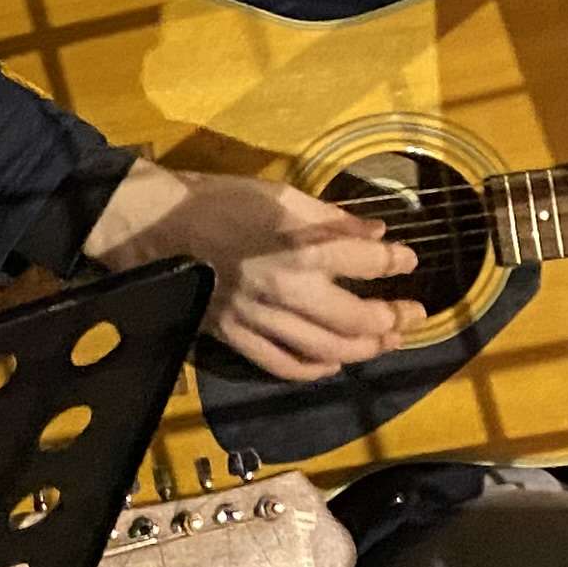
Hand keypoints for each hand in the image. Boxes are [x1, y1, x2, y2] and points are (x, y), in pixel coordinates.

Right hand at [86, 160, 415, 385]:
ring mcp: (259, 319)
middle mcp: (286, 290)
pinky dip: (313, 370)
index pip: (366, 260)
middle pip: (355, 319)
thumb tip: (376, 230)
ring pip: (325, 349)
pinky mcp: (235, 336)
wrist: (153, 226)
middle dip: (392, 319)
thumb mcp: (280, 196)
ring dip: (363, 349)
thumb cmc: (217, 201)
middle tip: (413, 315)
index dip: (394, 261)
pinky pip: (281, 364)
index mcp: (299, 248)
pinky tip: (331, 364)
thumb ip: (331, 217)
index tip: (407, 259)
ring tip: (385, 341)